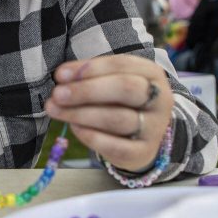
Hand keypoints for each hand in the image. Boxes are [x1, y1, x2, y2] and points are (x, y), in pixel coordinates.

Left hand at [46, 55, 173, 171]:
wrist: (142, 135)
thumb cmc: (121, 101)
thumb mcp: (111, 81)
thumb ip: (89, 76)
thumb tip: (62, 77)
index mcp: (152, 73)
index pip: (121, 65)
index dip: (89, 69)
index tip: (60, 75)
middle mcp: (160, 99)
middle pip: (125, 89)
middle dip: (87, 90)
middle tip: (57, 94)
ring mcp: (155, 127)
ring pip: (118, 118)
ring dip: (81, 114)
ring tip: (56, 110)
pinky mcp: (144, 152)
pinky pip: (116, 146)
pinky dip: (91, 136)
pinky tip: (74, 128)